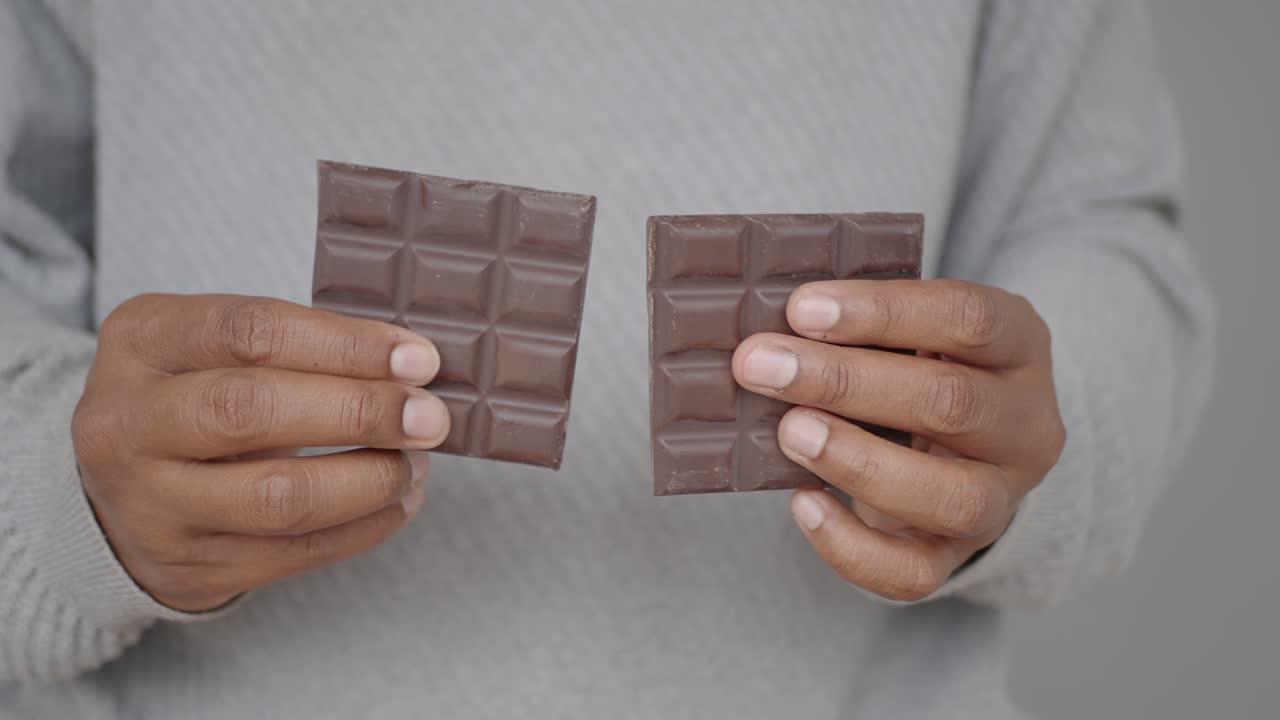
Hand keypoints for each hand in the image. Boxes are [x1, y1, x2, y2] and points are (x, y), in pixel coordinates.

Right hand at [71, 294, 450, 610]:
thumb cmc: (197, 394)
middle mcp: (127, 423)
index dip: (345, 344)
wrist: (122, 489)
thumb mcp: (215, 344)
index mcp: (141, 342)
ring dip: (371, 479)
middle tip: (431, 416)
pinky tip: (399, 499)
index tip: (419, 358)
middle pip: (252, 411)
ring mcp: (150, 505)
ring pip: (279, 498)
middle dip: (361, 413)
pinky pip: (296, 552)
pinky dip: (365, 526)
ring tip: (416, 461)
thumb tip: (413, 366)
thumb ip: (300, 344)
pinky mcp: (189, 567)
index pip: (250, 332)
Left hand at [732, 280, 1065, 600]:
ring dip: (857, 460)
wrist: (952, 450)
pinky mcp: (959, 555)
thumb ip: (857, 326)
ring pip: (950, 496)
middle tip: (763, 366)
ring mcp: (1002, 498)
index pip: (968, 318)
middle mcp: (1027, 424)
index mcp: (1020, 344)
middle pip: (951, 402)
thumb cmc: (914, 369)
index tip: (801, 309)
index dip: (883, 312)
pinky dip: (852, 546)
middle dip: (845, 383)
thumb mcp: (908, 331)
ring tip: (788, 432)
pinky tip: (803, 504)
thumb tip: (767, 330)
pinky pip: (916, 572)